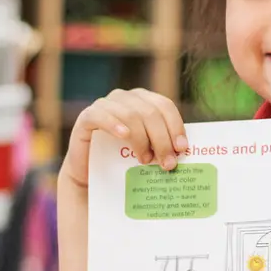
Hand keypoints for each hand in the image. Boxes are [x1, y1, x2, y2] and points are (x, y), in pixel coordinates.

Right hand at [59, 88, 187, 187]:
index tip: (182, 148)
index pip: (164, 106)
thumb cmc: (123, 160)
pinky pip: (100, 115)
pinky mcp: (86, 117)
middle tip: (167, 163)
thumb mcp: (147, 149)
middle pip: (150, 112)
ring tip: (145, 160)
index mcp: (144, 101)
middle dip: (162, 139)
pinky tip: (124, 136)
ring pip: (130, 115)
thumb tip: (183, 152)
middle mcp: (125, 98)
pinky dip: (114, 124)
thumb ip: (162, 145)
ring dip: (142, 139)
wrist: (91, 172)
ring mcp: (105, 104)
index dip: (175, 126)